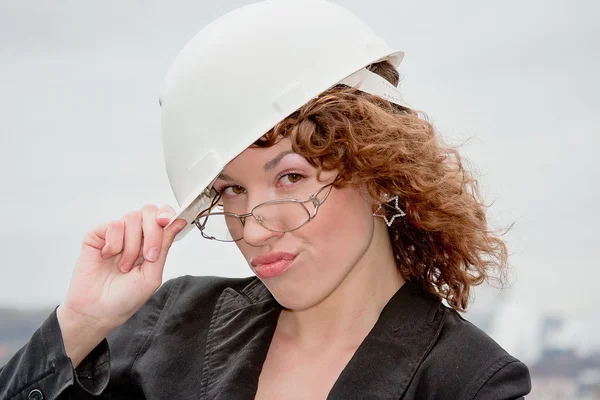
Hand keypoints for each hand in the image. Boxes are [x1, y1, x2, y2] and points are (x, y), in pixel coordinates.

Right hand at [57, 205, 185, 339]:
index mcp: (151, 244)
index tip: (167, 221)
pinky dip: (114, 243)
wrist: (96, 311)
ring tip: (124, 266)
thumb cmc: (124, 299)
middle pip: (149, 212)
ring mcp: (116, 234)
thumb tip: (179, 222)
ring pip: (132, 218)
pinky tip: (108, 257)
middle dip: (152, 233)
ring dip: (131, 246)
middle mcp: (135, 236)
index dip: (167, 214)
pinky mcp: (98, 235)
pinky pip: (113, 225)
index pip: (162, 216)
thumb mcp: (152, 275)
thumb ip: (164, 246)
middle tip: (148, 256)